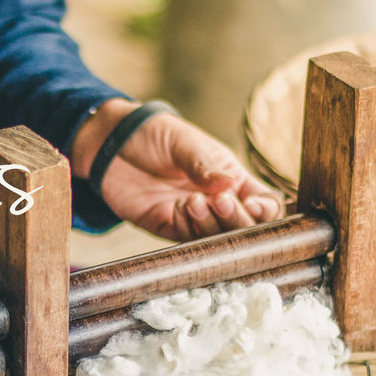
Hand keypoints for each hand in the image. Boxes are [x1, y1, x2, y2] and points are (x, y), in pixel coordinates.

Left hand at [70, 98, 283, 240]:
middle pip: (245, 227)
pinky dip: (187, 229)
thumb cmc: (152, 134)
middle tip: (217, 201)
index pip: (264, 203)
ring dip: (209, 225)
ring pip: (217, 239)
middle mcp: (217, 201)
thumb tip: (229, 184)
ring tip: (190, 201)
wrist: (109, 144)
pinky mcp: (168, 227)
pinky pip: (187, 241)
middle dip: (235, 219)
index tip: (250, 203)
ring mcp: (194, 218)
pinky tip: (177, 210)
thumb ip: (204, 165)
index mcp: (231, 177)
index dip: (265, 210)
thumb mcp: (182, 142)